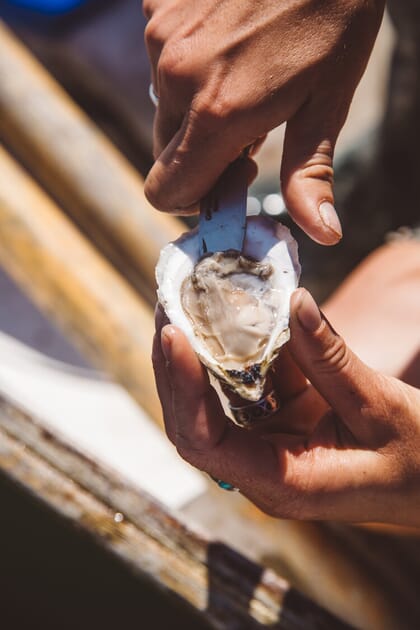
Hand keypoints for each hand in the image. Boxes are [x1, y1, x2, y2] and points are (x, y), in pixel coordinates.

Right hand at [143, 0, 383, 243]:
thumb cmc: (333, 18)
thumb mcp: (327, 102)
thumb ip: (309, 173)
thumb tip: (322, 233)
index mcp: (218, 113)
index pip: (167, 192)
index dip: (198, 198)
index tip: (238, 174)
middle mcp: (177, 77)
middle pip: (164, 157)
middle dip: (199, 159)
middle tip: (247, 131)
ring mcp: (162, 37)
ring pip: (164, 110)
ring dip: (194, 112)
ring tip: (242, 79)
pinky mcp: (158, 7)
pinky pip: (162, 63)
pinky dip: (189, 70)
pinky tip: (226, 46)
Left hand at [152, 288, 419, 526]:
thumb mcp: (380, 408)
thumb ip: (332, 358)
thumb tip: (293, 301)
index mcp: (284, 482)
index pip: (206, 443)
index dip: (182, 389)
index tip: (174, 335)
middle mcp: (263, 467)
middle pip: (196, 419)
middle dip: (177, 364)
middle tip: (167, 305)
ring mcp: (270, 444)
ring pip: (216, 398)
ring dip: (200, 352)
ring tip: (186, 302)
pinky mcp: (282, 421)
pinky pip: (249, 383)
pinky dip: (239, 350)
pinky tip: (231, 314)